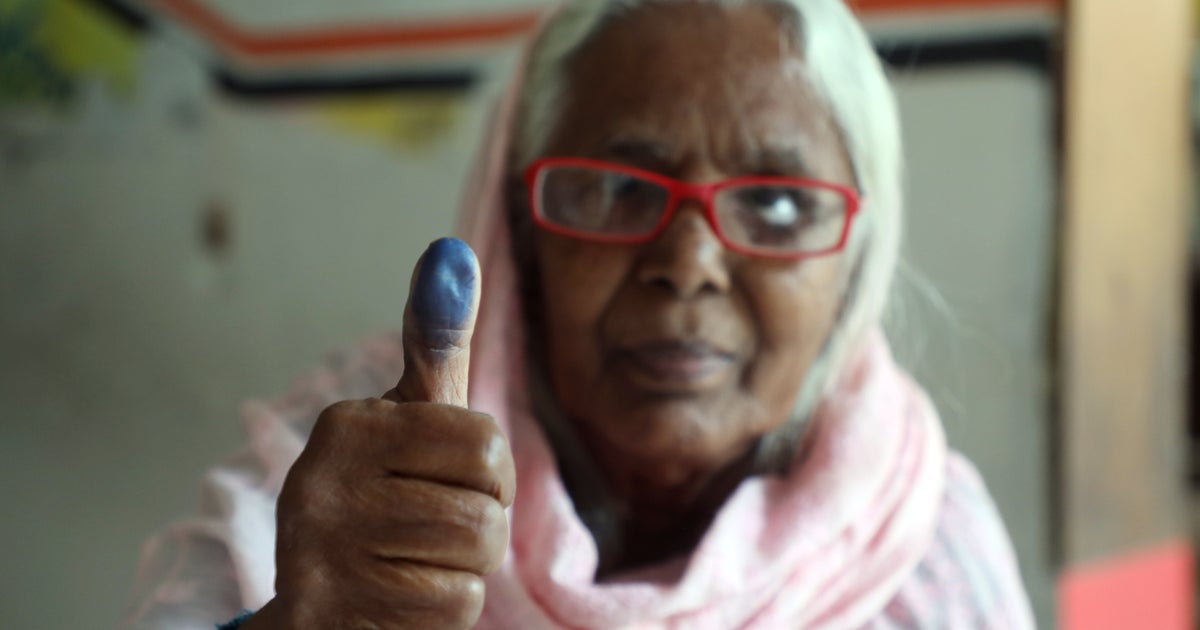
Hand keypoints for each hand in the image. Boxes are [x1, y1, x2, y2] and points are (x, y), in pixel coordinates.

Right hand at [244, 238, 514, 629]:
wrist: (317, 602)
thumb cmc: (382, 495)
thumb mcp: (409, 419)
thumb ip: (435, 344)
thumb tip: (453, 255)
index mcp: (351, 424)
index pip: (486, 444)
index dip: (492, 474)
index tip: (457, 480)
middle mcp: (323, 480)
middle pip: (486, 509)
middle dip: (479, 528)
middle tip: (430, 528)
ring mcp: (322, 550)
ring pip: (474, 561)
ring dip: (463, 570)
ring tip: (412, 560)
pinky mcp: (330, 610)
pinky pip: (452, 609)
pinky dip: (441, 611)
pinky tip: (397, 595)